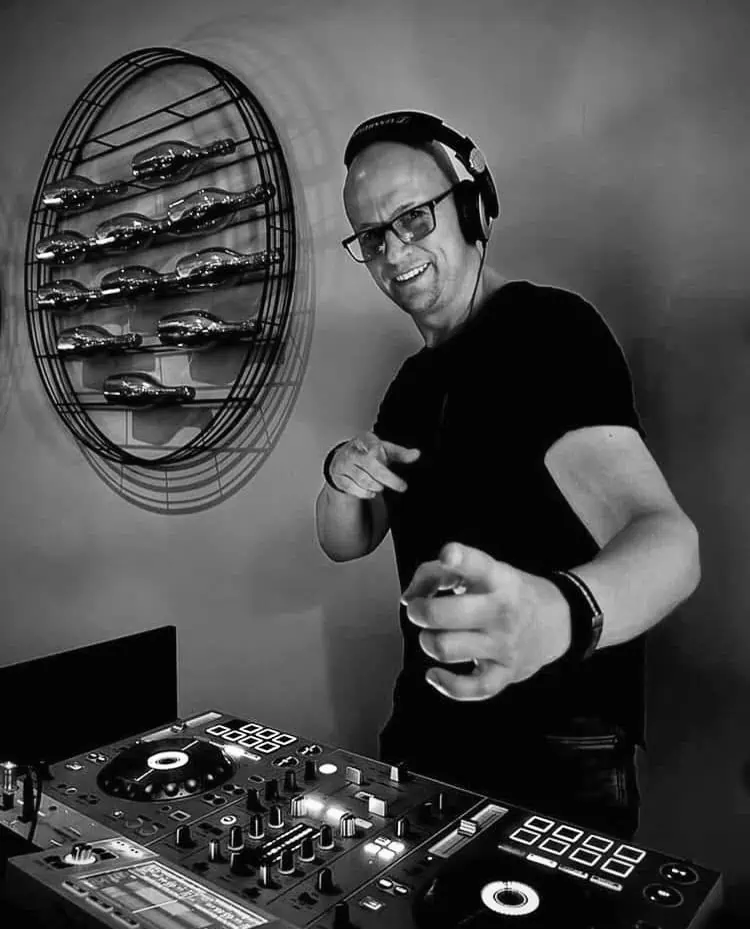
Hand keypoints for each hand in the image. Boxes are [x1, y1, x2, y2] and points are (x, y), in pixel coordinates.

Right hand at [328, 431, 419, 497]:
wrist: (343, 458)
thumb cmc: (367, 452)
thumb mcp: (384, 450)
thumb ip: (401, 453)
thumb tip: (417, 454)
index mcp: (364, 440)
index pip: (374, 447)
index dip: (383, 455)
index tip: (390, 462)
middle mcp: (352, 451)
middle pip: (371, 465)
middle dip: (388, 478)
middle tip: (401, 486)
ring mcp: (344, 465)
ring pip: (363, 479)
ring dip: (376, 486)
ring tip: (381, 486)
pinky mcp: (339, 478)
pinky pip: (353, 488)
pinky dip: (365, 492)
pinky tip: (371, 491)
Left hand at [400, 542, 571, 700]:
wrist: (556, 622)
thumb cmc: (505, 593)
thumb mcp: (482, 571)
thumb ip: (437, 573)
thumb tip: (408, 598)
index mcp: (497, 579)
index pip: (478, 565)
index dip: (460, 559)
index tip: (448, 555)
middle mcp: (501, 611)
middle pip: (445, 614)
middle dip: (420, 612)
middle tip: (419, 610)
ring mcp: (503, 644)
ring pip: (446, 648)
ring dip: (428, 641)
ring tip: (432, 636)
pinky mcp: (505, 674)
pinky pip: (472, 688)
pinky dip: (446, 685)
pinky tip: (434, 675)